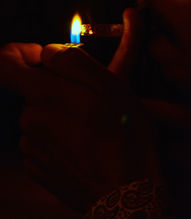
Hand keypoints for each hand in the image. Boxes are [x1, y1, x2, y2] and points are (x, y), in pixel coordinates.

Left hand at [0, 39, 156, 212]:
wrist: (125, 191)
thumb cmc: (123, 136)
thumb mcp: (109, 86)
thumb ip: (73, 61)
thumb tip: (48, 53)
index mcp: (45, 96)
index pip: (6, 65)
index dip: (19, 54)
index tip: (42, 59)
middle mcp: (30, 120)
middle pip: (33, 92)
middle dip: (56, 89)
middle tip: (88, 102)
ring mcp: (32, 146)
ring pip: (40, 115)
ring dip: (59, 113)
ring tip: (88, 127)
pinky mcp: (37, 166)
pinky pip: (41, 139)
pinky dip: (57, 135)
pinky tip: (80, 145)